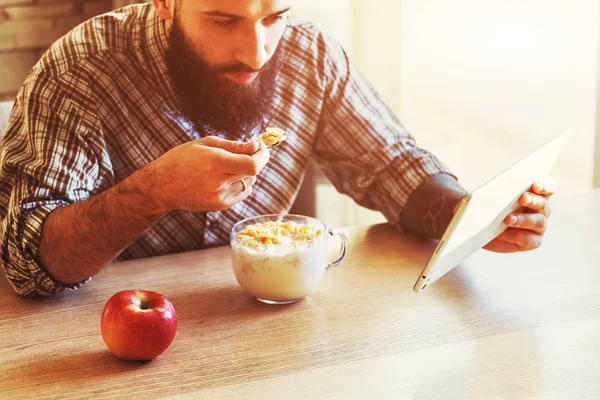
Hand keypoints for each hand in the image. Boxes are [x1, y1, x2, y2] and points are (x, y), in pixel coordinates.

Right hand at [150, 136, 269, 212]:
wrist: (162, 186)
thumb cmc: (182, 159)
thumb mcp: (205, 144)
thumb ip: (234, 146)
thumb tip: (256, 147)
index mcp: (215, 162)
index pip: (253, 164)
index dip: (262, 155)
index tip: (260, 146)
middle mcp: (218, 182)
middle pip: (253, 173)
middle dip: (255, 159)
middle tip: (246, 152)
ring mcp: (220, 196)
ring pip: (249, 182)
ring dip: (246, 172)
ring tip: (228, 166)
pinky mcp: (220, 205)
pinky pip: (243, 193)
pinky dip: (241, 184)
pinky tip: (226, 178)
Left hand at [483, 178, 556, 252]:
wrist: (480, 230)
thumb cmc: (487, 208)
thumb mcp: (487, 197)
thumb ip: (495, 191)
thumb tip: (489, 187)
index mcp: (535, 194)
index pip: (548, 187)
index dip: (545, 186)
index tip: (536, 185)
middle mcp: (541, 209)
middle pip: (543, 204)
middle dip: (534, 200)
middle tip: (523, 198)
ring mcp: (539, 226)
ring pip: (539, 221)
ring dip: (524, 219)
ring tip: (508, 219)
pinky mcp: (533, 241)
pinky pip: (530, 240)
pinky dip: (517, 236)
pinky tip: (504, 234)